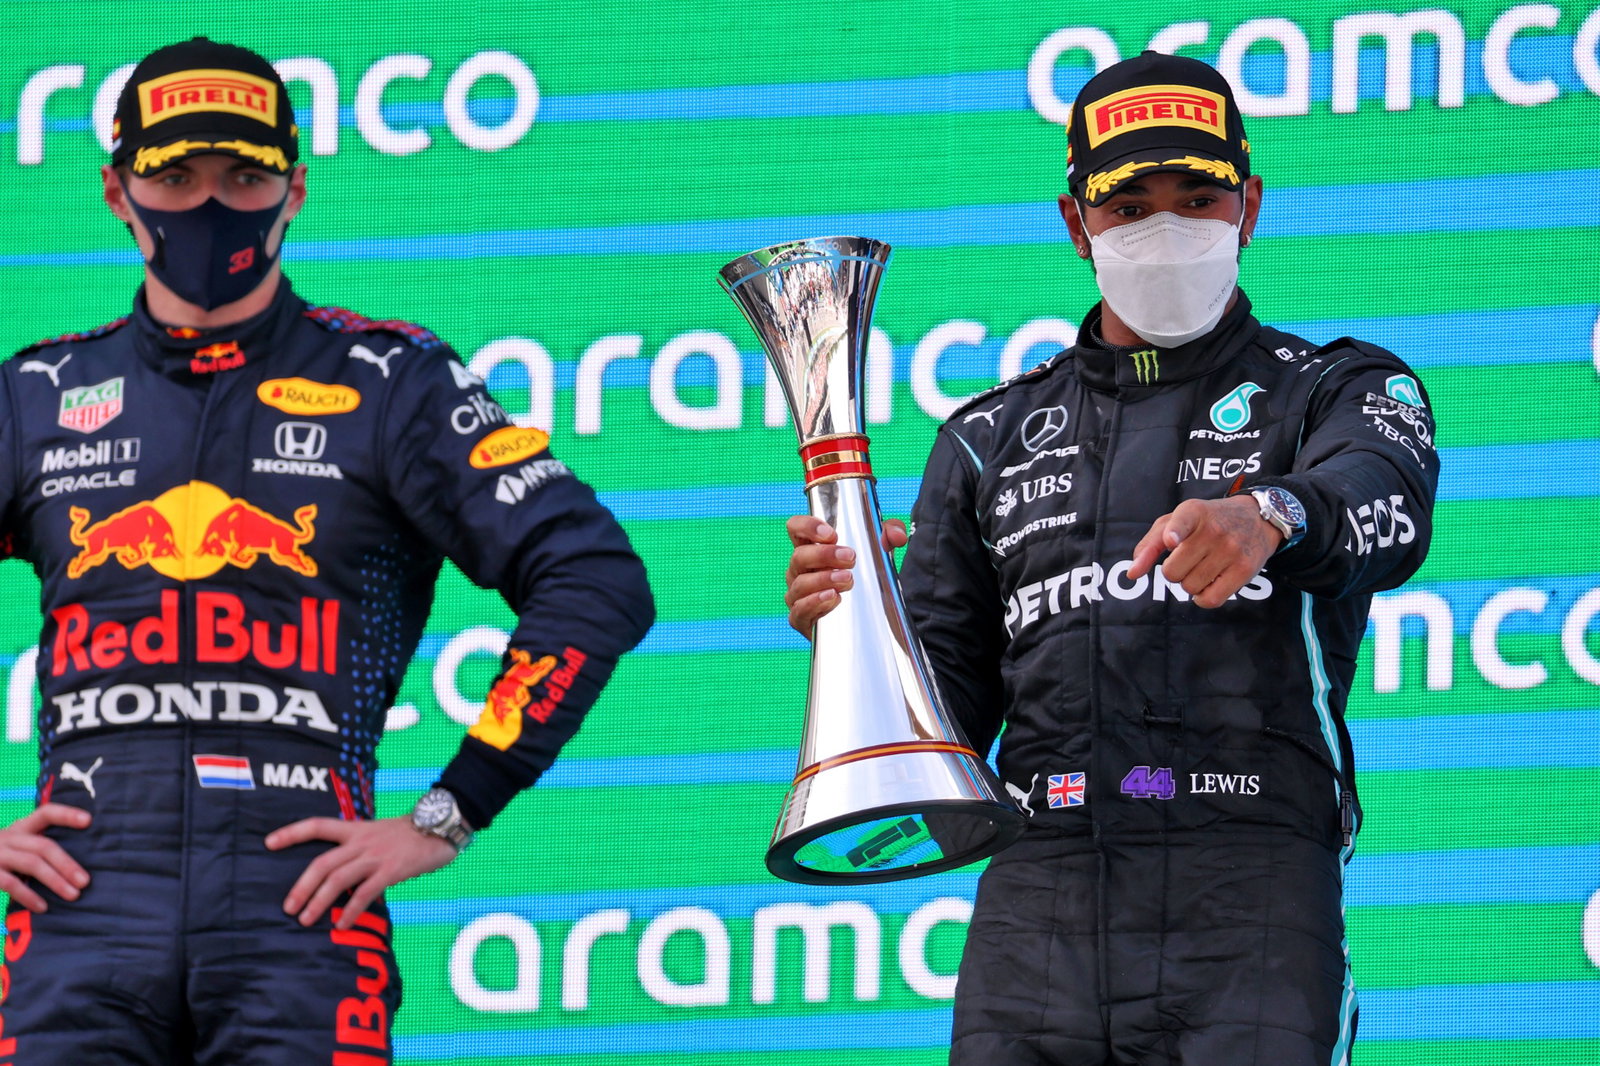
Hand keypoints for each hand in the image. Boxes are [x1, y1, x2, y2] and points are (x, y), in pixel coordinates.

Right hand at [0, 804, 91, 911]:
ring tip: (73, 895)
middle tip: (85, 881)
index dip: (67, 814)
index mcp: (20, 827)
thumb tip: (75, 868)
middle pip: (43, 845)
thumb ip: (37, 848)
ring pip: (32, 863)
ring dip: (55, 880)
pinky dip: (29, 896)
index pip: (45, 813)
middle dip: (67, 864)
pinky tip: (42, 907)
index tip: (89, 820)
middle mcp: (8, 836)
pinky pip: (11, 883)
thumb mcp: (17, 846)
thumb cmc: (0, 858)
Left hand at [266, 815, 458, 929]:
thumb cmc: (411, 834)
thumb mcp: (380, 833)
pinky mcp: (392, 870)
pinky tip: (343, 923)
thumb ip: (360, 850)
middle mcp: (362, 841)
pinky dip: (351, 910)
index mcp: (356, 829)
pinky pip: (366, 893)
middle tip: (288, 907)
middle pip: (322, 862)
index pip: (317, 825)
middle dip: (301, 886)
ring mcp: (376, 856)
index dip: (292, 833)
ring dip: (319, 901)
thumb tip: (343, 878)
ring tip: (306, 920)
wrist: (442, 826)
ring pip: (338, 879)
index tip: (268, 843)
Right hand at [784, 515, 907, 635]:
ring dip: (823, 579)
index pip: (796, 528)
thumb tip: (897, 536)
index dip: (808, 526)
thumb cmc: (862, 577)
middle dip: (824, 555)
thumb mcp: (879, 552)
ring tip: (847, 579)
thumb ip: (889, 535)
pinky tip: (833, 598)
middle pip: (799, 556)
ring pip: (800, 584)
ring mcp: (797, 594)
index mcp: (811, 547)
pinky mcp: (801, 618)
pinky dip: (815, 603)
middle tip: (850, 558)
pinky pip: (800, 610)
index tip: (831, 534)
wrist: (863, 618)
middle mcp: (800, 569)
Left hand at [1128, 496, 1280, 608]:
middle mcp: (1213, 530)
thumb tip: (1132, 574)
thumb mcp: (1177, 522)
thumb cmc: (1207, 522)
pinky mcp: (1244, 570)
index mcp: (1193, 512)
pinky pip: (1210, 600)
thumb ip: (1150, 545)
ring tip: (1202, 567)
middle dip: (1173, 572)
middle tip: (1187, 560)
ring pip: (1189, 587)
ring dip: (1189, 584)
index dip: (1174, 533)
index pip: (1182, 522)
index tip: (1172, 540)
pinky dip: (1203, 598)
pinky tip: (1209, 583)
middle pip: (1172, 572)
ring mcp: (1231, 550)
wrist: (1257, 518)